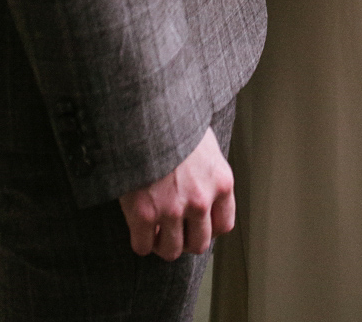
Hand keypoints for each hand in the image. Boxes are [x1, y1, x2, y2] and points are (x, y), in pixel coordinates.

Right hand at [118, 127, 234, 258]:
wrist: (148, 110)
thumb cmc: (176, 122)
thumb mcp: (205, 144)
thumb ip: (208, 172)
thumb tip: (204, 188)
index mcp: (221, 182)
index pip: (223, 225)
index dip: (207, 228)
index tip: (195, 224)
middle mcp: (201, 200)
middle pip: (198, 244)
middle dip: (184, 240)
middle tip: (173, 230)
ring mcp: (172, 209)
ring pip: (171, 250)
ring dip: (161, 244)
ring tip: (154, 231)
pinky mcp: (144, 213)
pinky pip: (142, 246)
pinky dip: (140, 241)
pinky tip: (138, 228)